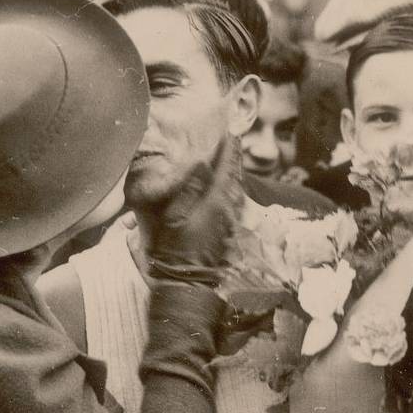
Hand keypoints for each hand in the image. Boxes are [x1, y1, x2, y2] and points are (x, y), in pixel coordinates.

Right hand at [147, 134, 243, 285]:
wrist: (187, 280)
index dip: (229, 149)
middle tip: (233, 139)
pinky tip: (228, 183)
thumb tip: (201, 163)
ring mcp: (231, 220)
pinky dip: (233, 185)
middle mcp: (228, 209)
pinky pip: (236, 199)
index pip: (226, 168)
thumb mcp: (174, 216)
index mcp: (215, 202)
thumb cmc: (174, 248)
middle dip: (235, 156)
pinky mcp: (229, 229)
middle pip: (236, 176)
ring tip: (231, 157)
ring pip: (238, 188)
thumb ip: (190, 188)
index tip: (230, 132)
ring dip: (235, 171)